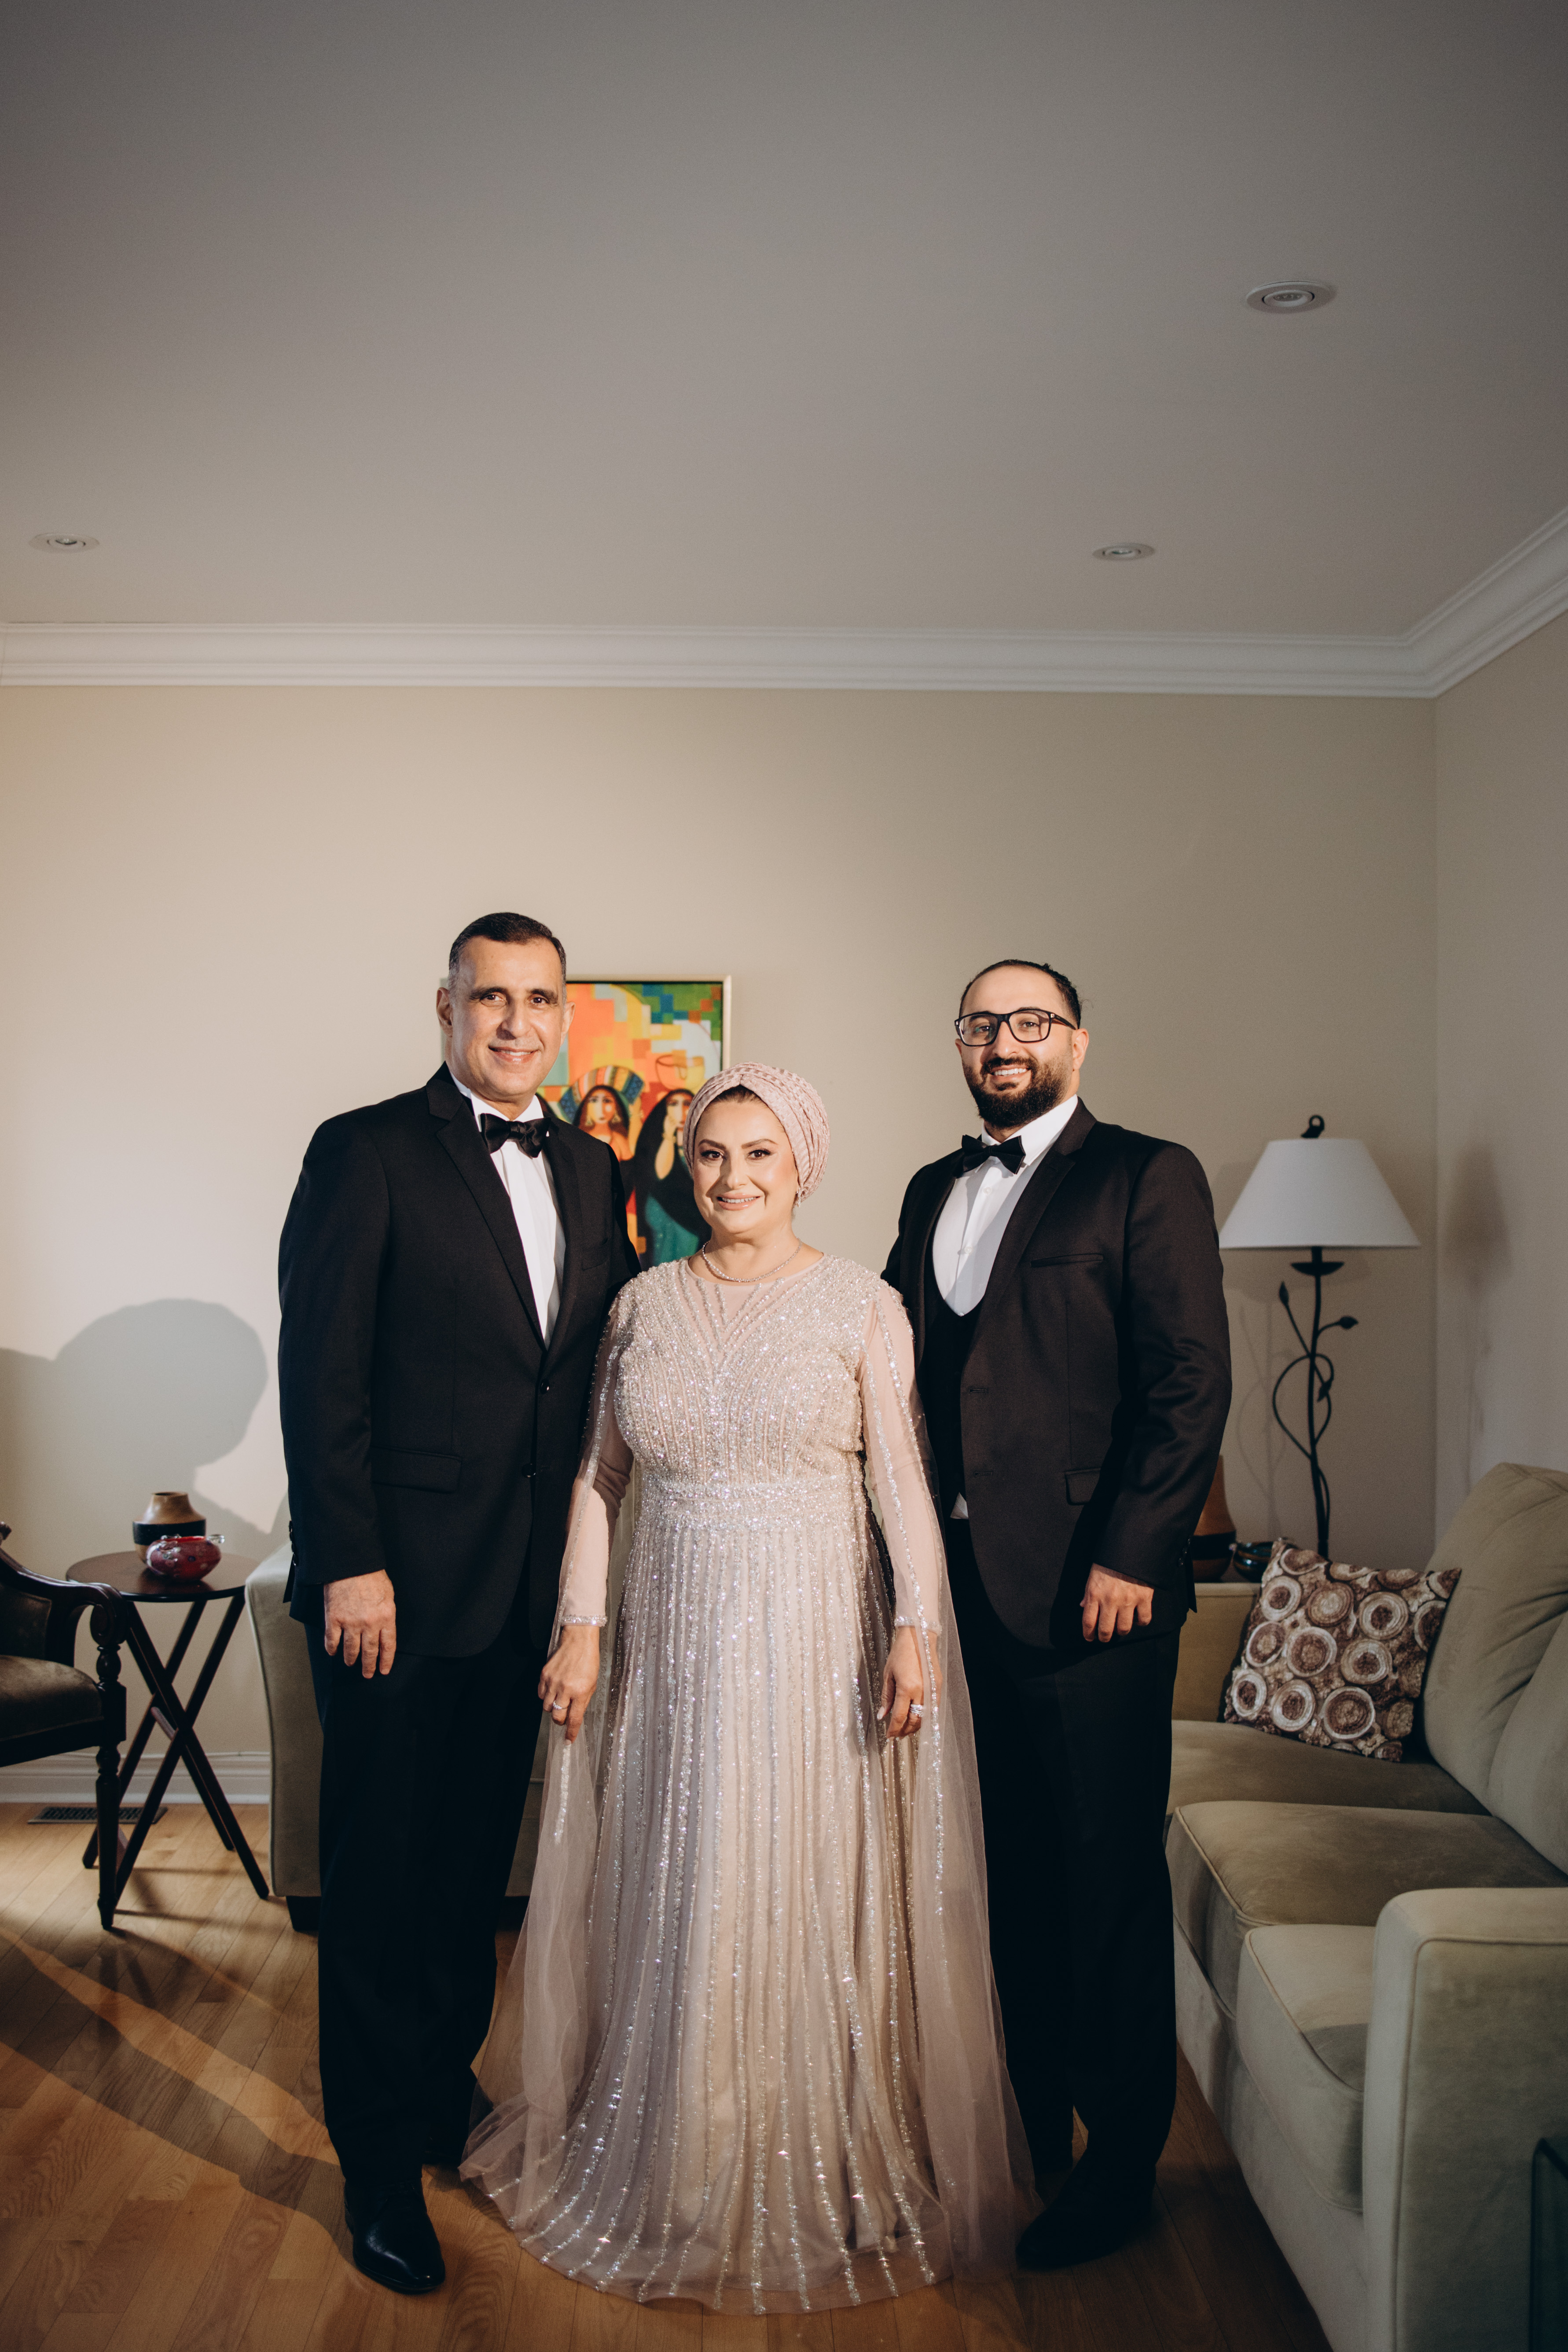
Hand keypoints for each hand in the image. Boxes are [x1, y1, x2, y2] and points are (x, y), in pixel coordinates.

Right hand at [323, 1570, 397, 1676]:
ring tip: (350, 1663)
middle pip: (369, 1651)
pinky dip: (332, 1649)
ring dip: (350, 1659)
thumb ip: (387, 1613)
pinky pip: (332, 1640)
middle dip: (368, 1666)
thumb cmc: (371, 1575)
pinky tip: (333, 1653)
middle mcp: (369, 1623)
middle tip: (367, 1674)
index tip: (383, 1670)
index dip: (386, 1661)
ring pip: (350, 1649)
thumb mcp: (389, 1594)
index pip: (388, 1646)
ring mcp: (350, 1622)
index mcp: (386, 1617)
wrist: (351, 1564)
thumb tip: (385, 1627)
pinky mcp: (334, 1618)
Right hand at [540, 1625, 599, 1743]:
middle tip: (564, 1717)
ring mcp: (553, 1682)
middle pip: (557, 1716)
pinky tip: (553, 1691)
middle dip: (560, 1721)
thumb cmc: (588, 1661)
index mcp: (580, 1692)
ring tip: (560, 1700)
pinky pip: (540, 1694)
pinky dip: (545, 1697)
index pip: (574, 1719)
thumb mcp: (592, 1684)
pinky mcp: (544, 1675)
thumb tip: (574, 1717)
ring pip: (546, 1707)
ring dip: (553, 1708)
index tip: (568, 1741)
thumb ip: (583, 1702)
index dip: (570, 1733)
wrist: (578, 1640)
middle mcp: (565, 1688)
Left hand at [878, 1624, 941, 1739]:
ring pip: (924, 1717)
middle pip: (914, 1721)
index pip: (899, 1717)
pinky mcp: (938, 1687)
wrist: (918, 1638)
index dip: (893, 1729)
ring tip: (905, 1729)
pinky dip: (924, 1717)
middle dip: (904, 1731)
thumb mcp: (888, 1674)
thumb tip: (881, 1716)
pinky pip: (932, 1709)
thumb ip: (886, 1697)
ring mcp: (932, 1691)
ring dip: (915, 1726)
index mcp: (906, 1688)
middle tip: (896, 1735)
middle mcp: (921, 1692)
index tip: (888, 1736)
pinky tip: (917, 1718)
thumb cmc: (900, 1653)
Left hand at [1081, 1564, 1153, 1643]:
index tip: (1089, 1637)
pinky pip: (1143, 1619)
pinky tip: (1136, 1618)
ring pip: (1124, 1628)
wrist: (1130, 1549)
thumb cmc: (1109, 1562)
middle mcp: (1110, 1600)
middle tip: (1104, 1637)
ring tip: (1120, 1627)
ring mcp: (1128, 1600)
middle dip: (1104, 1637)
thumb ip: (1089, 1593)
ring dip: (1121, 1631)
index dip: (1088, 1634)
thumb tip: (1084, 1607)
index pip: (1088, 1621)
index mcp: (1095, 1594)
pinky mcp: (1144, 1598)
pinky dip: (1140, 1622)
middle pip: (1106, 1630)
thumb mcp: (1093, 1575)